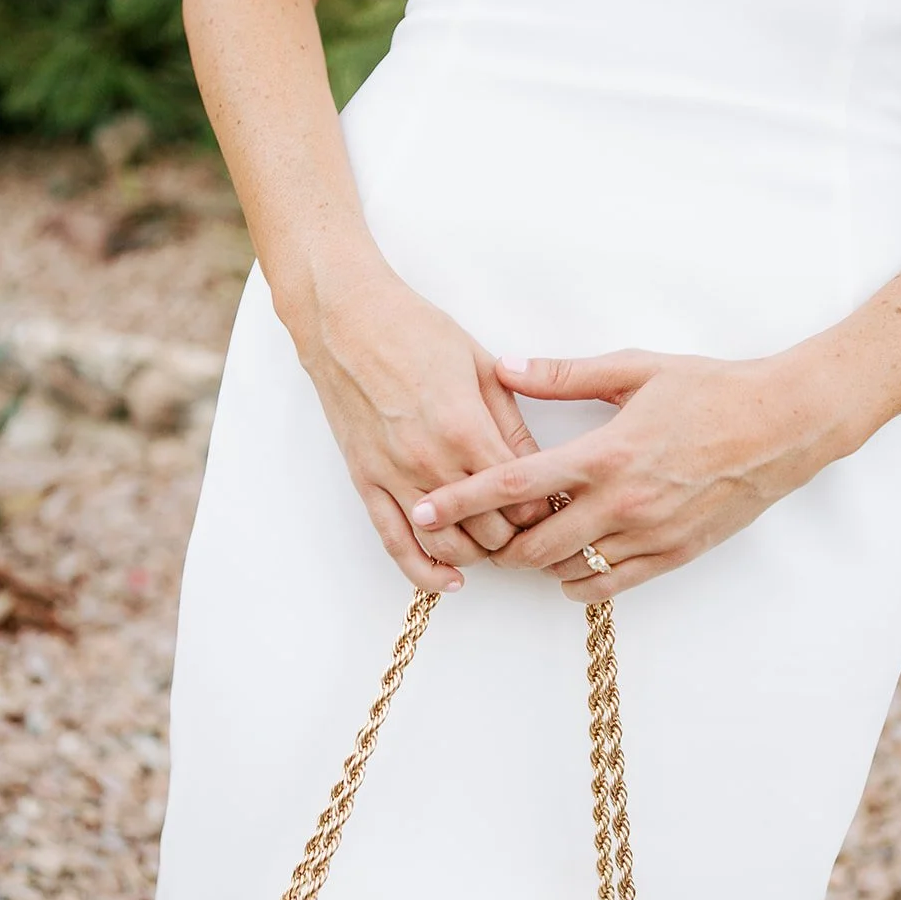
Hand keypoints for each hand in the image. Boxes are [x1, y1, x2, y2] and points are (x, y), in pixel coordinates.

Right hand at [288, 264, 553, 591]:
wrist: (347, 320)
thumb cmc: (416, 332)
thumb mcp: (482, 369)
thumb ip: (512, 424)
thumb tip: (542, 466)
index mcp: (467, 430)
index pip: (520, 497)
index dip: (544, 508)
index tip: (553, 503)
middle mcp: (431, 462)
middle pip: (489, 531)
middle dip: (517, 535)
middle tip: (530, 528)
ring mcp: (395, 476)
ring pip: (446, 546)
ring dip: (478, 556)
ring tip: (495, 546)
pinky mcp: (367, 482)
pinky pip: (395, 542)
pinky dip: (424, 571)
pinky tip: (449, 580)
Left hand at [410, 347, 857, 598]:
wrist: (784, 424)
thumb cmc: (712, 390)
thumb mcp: (635, 369)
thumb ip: (563, 375)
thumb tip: (505, 366)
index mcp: (605, 453)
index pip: (514, 484)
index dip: (462, 501)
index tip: (424, 512)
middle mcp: (623, 502)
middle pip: (532, 543)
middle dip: (494, 544)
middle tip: (476, 533)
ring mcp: (650, 534)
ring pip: (569, 570)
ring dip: (536, 563)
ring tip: (524, 543)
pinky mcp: (674, 555)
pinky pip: (611, 586)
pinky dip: (579, 581)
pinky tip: (568, 565)